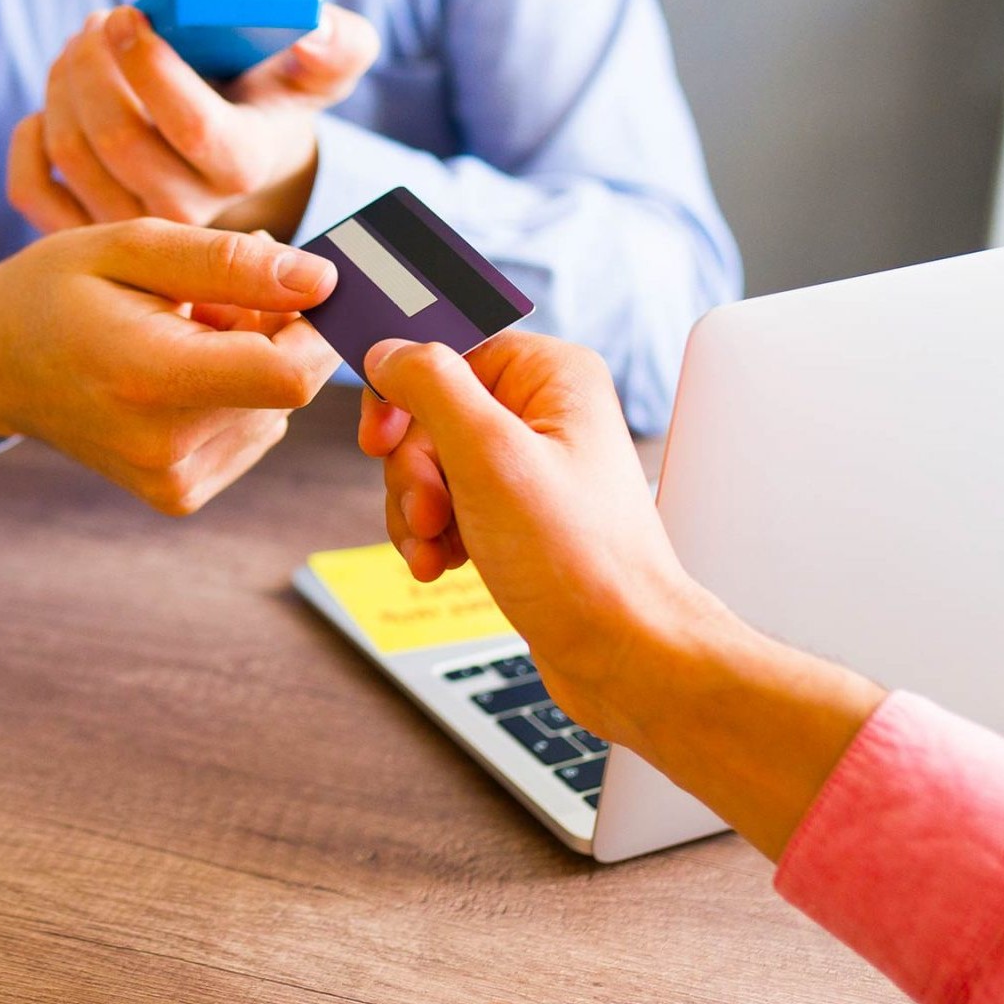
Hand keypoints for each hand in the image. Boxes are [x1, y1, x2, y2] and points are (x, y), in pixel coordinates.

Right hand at [0, 220, 339, 514]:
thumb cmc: (56, 290)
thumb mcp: (133, 247)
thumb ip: (230, 263)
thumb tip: (322, 282)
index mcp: (150, 378)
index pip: (290, 375)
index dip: (316, 327)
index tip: (296, 285)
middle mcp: (164, 448)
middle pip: (284, 389)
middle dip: (271, 333)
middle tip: (203, 298)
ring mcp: (170, 481)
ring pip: (275, 411)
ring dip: (250, 364)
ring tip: (179, 334)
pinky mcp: (177, 494)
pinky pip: (251, 434)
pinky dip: (232, 396)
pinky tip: (177, 371)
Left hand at [8, 3, 380, 240]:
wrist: (246, 157)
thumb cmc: (273, 99)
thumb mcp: (321, 66)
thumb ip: (336, 44)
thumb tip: (310, 31)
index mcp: (244, 167)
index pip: (193, 128)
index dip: (152, 69)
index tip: (128, 16)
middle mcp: (189, 215)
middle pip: (119, 142)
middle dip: (93, 68)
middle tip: (97, 21)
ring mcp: (133, 228)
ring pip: (71, 155)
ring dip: (62, 87)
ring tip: (80, 47)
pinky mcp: (85, 231)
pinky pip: (30, 190)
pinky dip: (26, 140)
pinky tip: (47, 104)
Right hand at [357, 334, 708, 733]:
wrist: (621, 654)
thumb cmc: (580, 562)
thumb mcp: (489, 457)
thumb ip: (431, 387)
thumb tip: (389, 350)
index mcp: (551, 375)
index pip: (447, 349)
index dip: (403, 393)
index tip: (382, 438)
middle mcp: (544, 411)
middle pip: (430, 413)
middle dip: (413, 472)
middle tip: (429, 513)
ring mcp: (530, 465)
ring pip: (430, 464)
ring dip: (415, 511)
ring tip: (436, 550)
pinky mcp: (517, 513)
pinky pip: (448, 504)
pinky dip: (433, 535)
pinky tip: (443, 564)